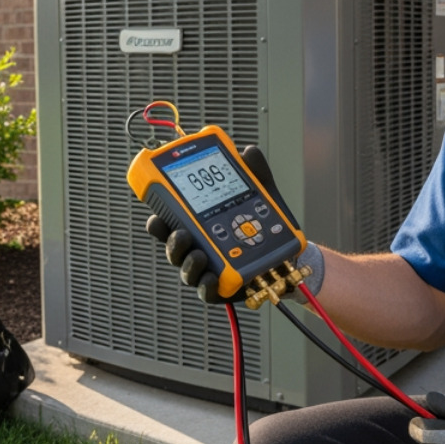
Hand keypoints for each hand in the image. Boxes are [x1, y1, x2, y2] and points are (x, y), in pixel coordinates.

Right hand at [143, 145, 319, 303]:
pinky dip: (206, 286)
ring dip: (188, 263)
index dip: (159, 222)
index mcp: (199, 226)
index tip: (155, 215)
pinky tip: (210, 277)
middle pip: (174, 248)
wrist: (288, 256)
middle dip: (172, 242)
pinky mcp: (222, 288)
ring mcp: (208, 270)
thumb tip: (248, 152)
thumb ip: (255, 174)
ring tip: (198, 255)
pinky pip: (207, 292)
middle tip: (180, 234)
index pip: (171, 224)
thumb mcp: (262, 195)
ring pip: (187, 270)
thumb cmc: (265, 225)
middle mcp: (198, 248)